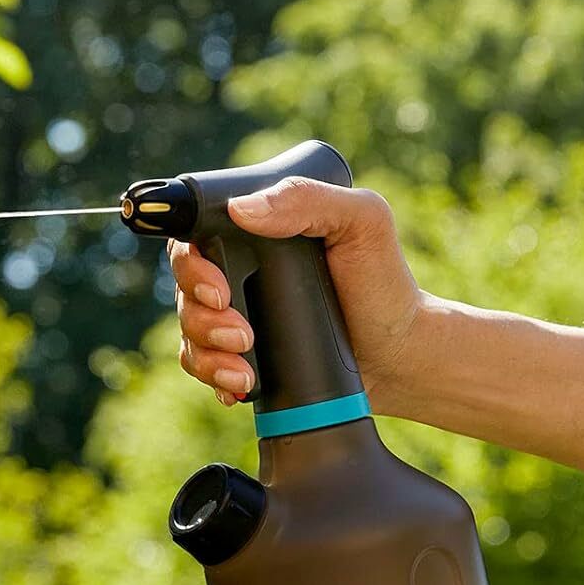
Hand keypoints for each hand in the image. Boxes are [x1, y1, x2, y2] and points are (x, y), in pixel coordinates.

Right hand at [168, 177, 426, 411]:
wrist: (400, 353)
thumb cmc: (383, 281)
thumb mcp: (361, 222)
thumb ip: (308, 199)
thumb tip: (243, 209)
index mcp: (256, 231)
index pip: (193, 237)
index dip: (190, 265)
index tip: (217, 290)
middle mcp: (238, 270)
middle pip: (183, 288)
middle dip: (200, 316)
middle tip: (242, 333)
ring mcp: (236, 314)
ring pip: (188, 331)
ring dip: (207, 352)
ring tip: (245, 367)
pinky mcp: (240, 354)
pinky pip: (202, 366)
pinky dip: (213, 378)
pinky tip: (239, 385)